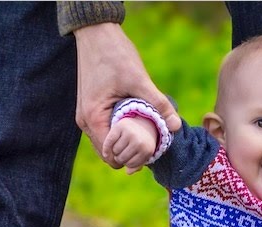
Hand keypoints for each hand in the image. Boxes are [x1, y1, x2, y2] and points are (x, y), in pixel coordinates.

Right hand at [73, 23, 180, 167]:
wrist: (96, 32)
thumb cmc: (115, 54)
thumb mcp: (139, 79)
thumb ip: (158, 104)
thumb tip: (177, 126)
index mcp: (93, 118)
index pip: (110, 155)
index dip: (130, 159)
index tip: (149, 153)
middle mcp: (85, 121)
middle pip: (107, 153)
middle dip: (128, 153)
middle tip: (150, 146)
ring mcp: (85, 115)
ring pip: (105, 142)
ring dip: (123, 142)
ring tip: (144, 135)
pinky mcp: (89, 108)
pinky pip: (103, 129)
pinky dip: (117, 132)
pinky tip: (134, 124)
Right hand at [101, 117, 157, 173]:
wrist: (143, 122)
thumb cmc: (142, 142)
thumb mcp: (143, 154)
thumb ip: (137, 165)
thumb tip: (128, 172)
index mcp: (147, 150)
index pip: (130, 164)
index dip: (127, 163)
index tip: (129, 158)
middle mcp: (138, 141)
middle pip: (121, 158)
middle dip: (119, 158)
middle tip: (122, 153)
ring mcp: (129, 133)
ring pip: (115, 151)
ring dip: (114, 152)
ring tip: (119, 148)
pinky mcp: (120, 127)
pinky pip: (108, 142)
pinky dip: (106, 148)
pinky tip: (106, 152)